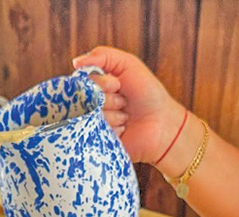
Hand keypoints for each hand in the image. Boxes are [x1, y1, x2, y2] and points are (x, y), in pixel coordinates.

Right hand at [73, 46, 184, 163]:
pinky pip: (96, 132)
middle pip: (84, 99)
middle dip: (109, 99)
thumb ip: (103, 56)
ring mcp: (93, 122)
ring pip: (91, 117)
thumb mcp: (128, 65)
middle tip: (125, 101)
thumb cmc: (148, 93)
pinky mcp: (97, 139)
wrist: (163, 123)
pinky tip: (124, 129)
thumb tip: (75, 62)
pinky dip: (113, 129)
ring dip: (114, 115)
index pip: (81, 81)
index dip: (101, 83)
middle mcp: (91, 102)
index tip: (118, 85)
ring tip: (126, 117)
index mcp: (95, 84)